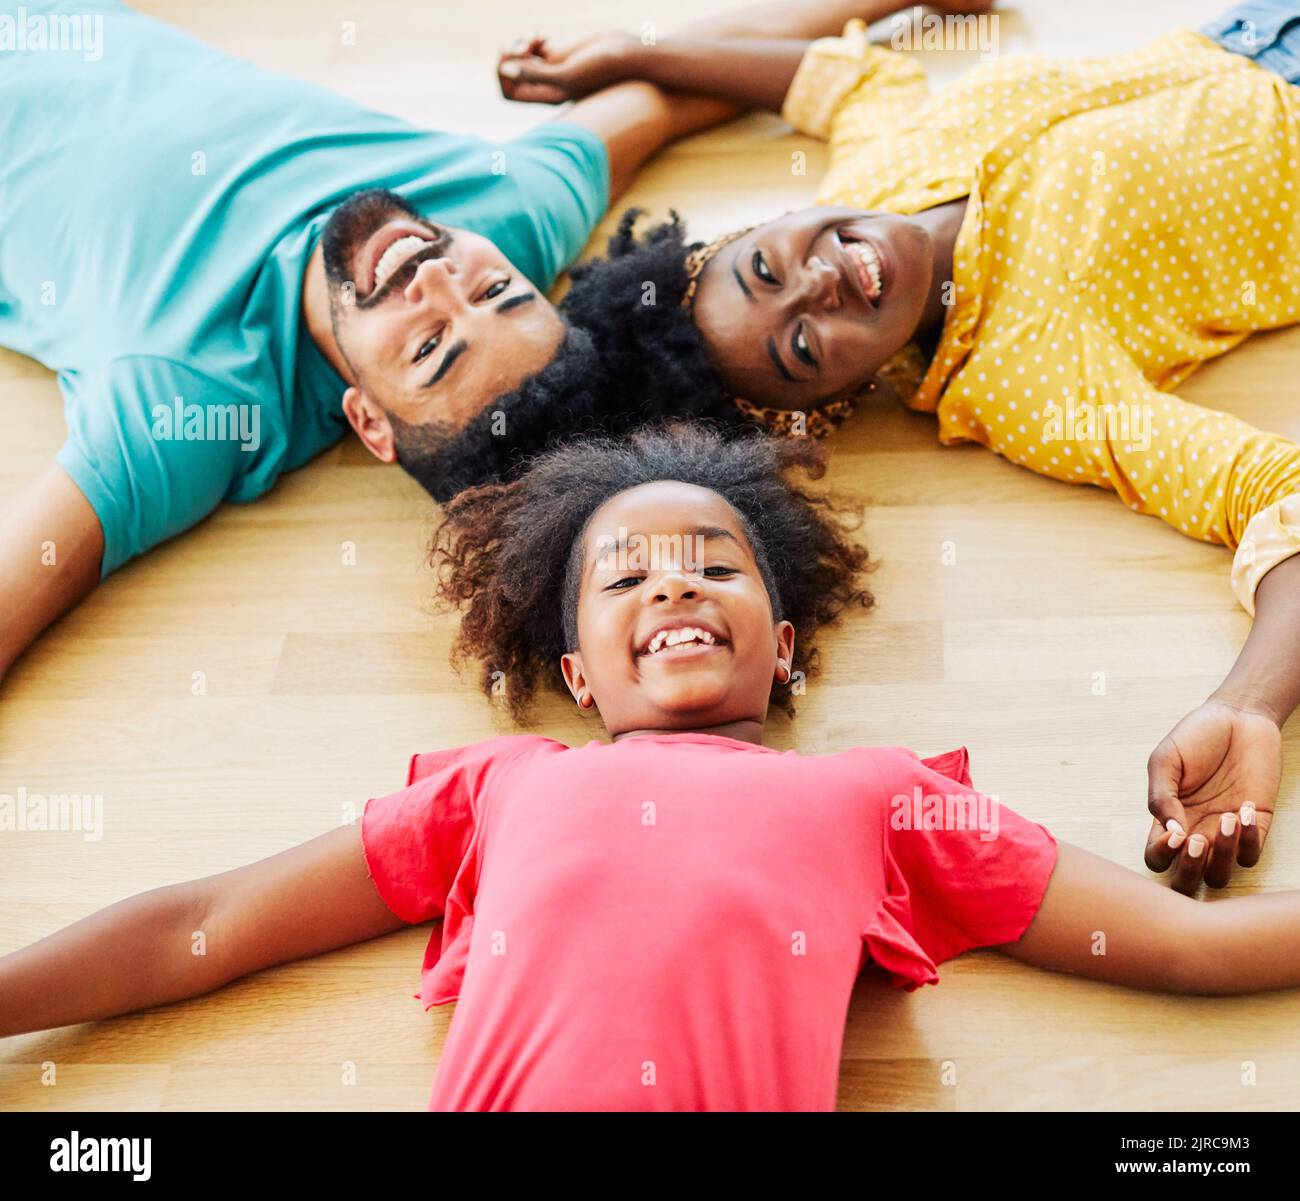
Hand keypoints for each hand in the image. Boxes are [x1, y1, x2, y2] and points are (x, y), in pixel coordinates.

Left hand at [498, 33, 637, 104]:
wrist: (624, 54)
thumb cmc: (600, 70)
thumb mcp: (566, 74)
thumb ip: (535, 74)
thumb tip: (504, 70)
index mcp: (546, 96)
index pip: (510, 92)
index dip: (503, 75)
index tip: (512, 58)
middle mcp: (546, 85)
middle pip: (510, 75)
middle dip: (509, 56)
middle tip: (521, 45)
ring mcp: (552, 68)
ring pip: (520, 58)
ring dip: (519, 44)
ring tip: (532, 37)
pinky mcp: (559, 53)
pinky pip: (533, 47)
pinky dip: (531, 38)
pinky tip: (541, 34)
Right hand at [1144, 699, 1280, 893]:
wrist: (1239, 718)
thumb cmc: (1196, 736)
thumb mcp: (1165, 759)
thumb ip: (1160, 795)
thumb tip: (1170, 833)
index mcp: (1168, 819)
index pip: (1156, 858)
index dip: (1162, 854)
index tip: (1174, 832)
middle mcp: (1194, 832)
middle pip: (1185, 881)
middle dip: (1189, 871)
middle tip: (1196, 841)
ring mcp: (1225, 833)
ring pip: (1219, 875)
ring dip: (1222, 855)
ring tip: (1226, 817)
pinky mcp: (1255, 826)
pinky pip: (1252, 855)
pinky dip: (1248, 840)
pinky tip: (1244, 809)